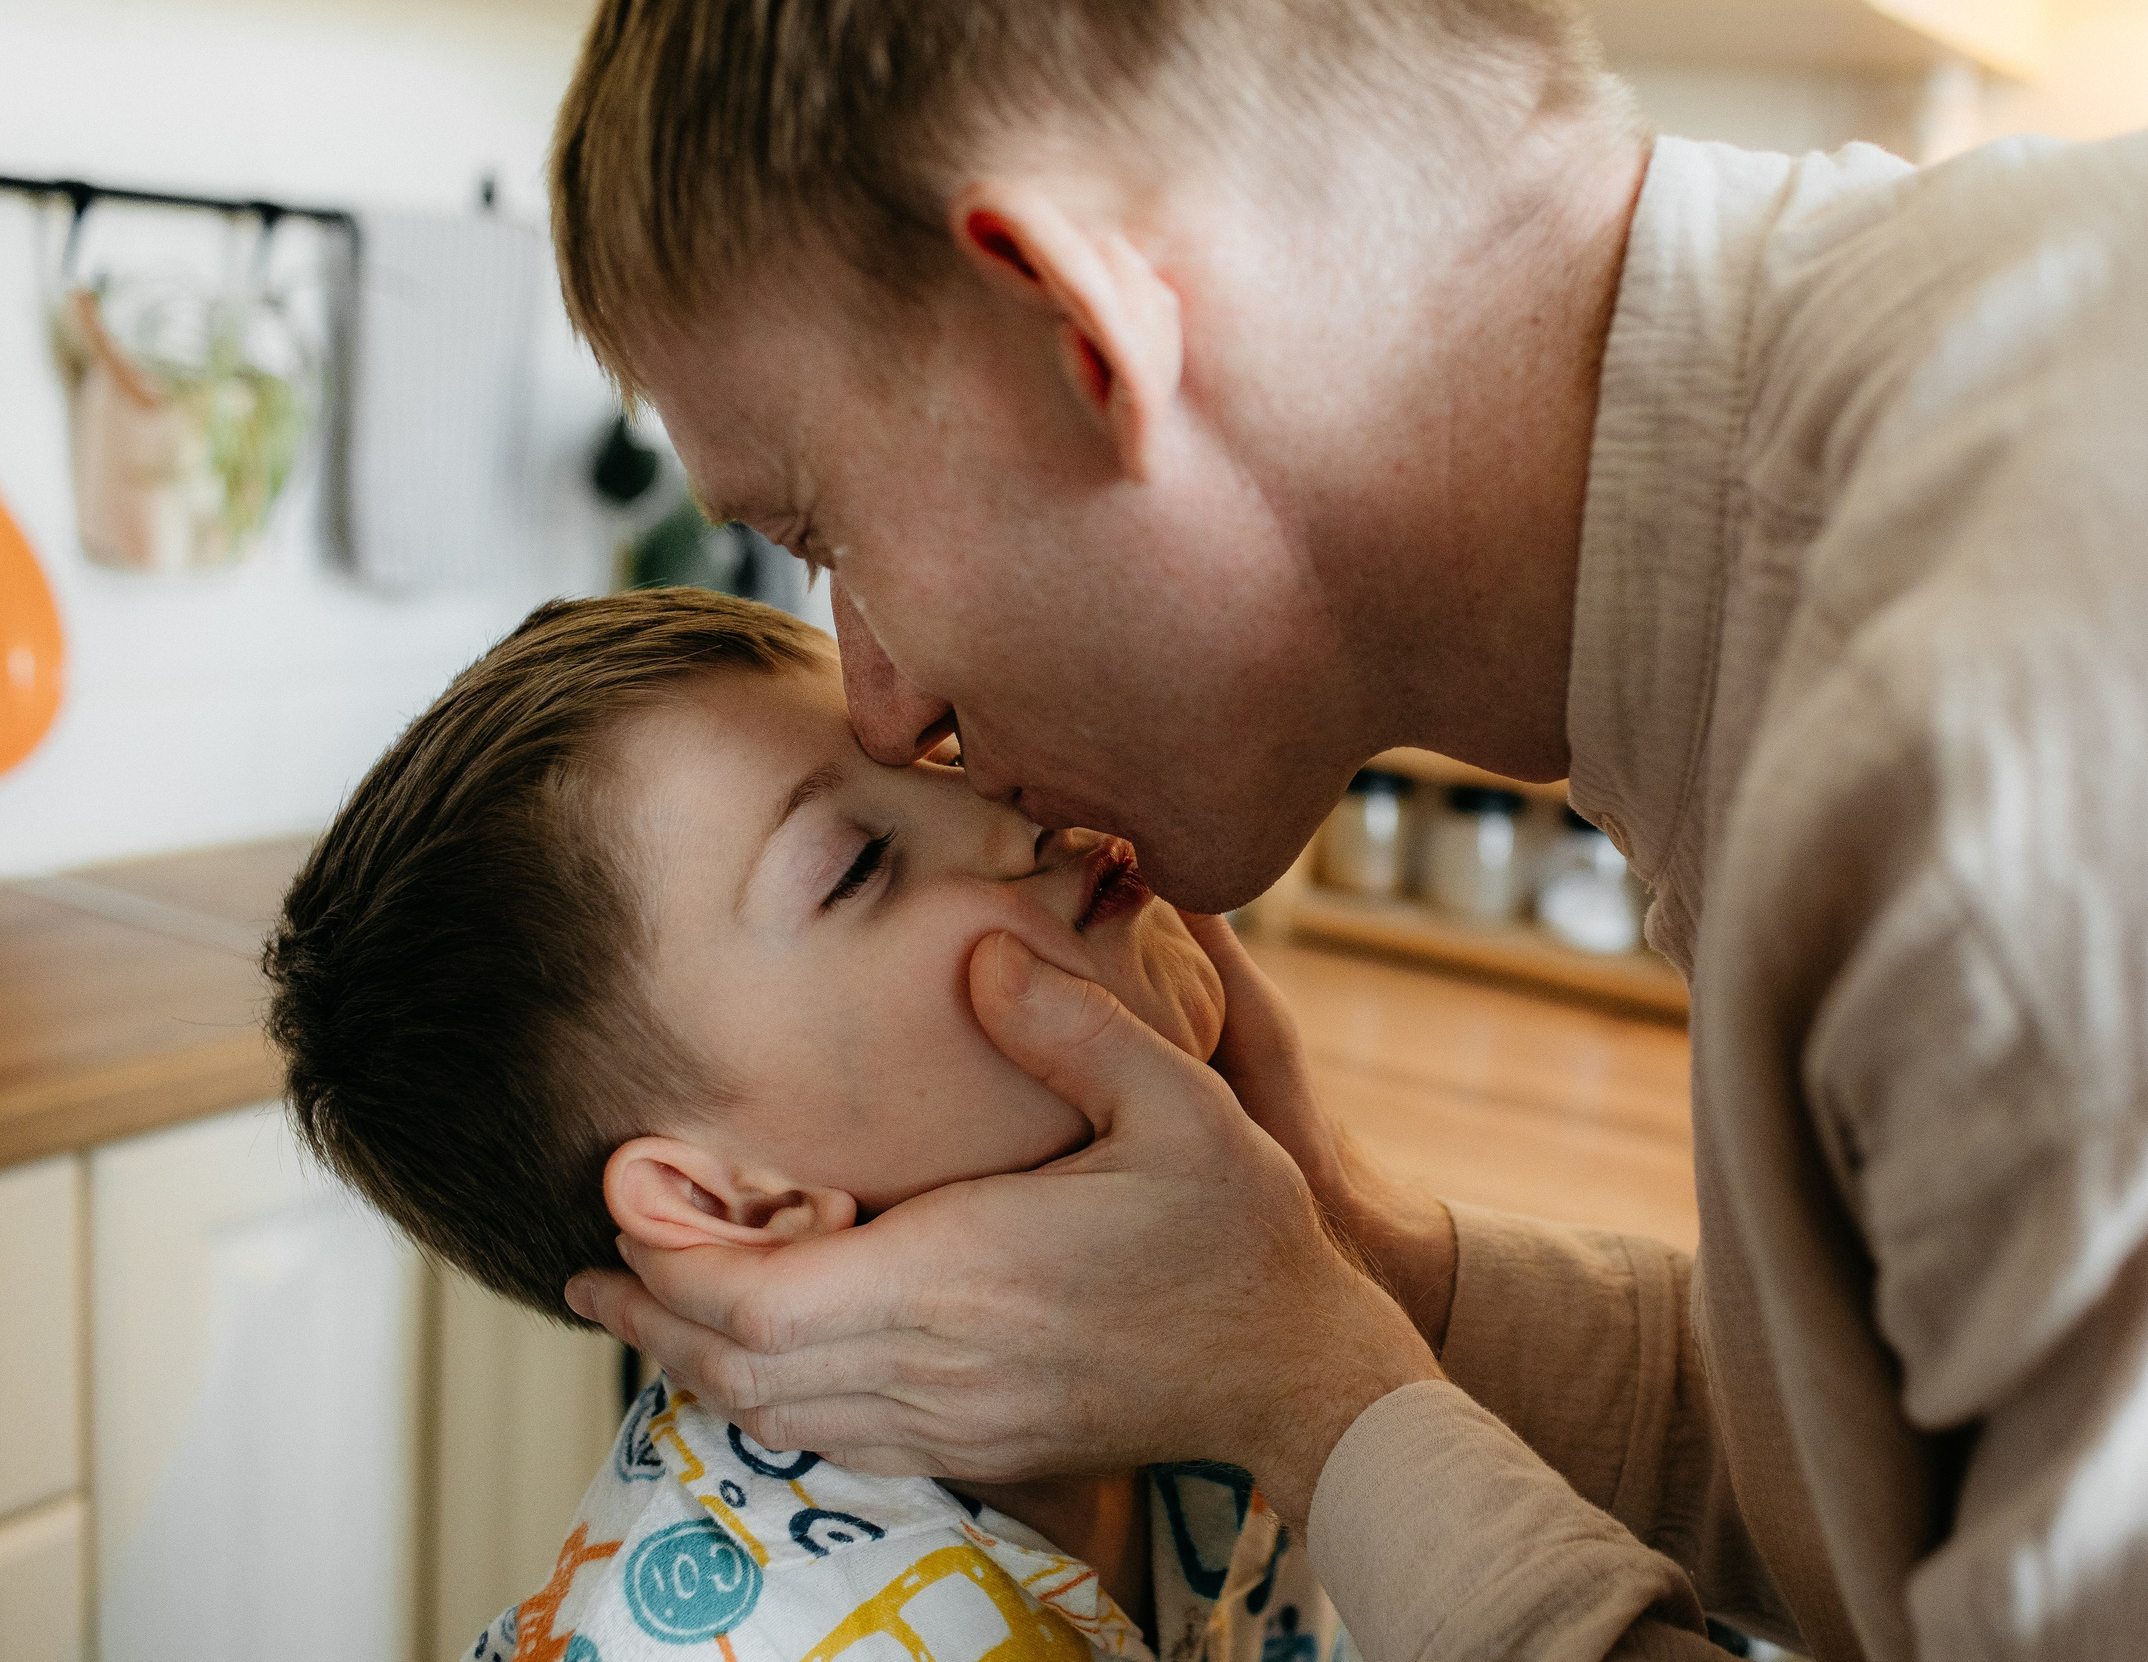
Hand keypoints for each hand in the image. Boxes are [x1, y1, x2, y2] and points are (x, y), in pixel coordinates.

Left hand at [566, 928, 1442, 1523]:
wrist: (1299, 1371)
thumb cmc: (1241, 1236)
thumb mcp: (1178, 1101)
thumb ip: (1071, 1024)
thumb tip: (978, 953)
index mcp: (960, 1274)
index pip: (755, 1294)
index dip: (666, 1253)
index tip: (623, 1194)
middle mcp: (936, 1362)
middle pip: (738, 1364)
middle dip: (651, 1313)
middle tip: (594, 1262)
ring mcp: (955, 1419)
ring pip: (776, 1414)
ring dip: (696, 1364)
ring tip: (646, 1309)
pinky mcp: (980, 1448)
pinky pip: (833, 1442)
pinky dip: (768, 1402)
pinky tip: (758, 1363)